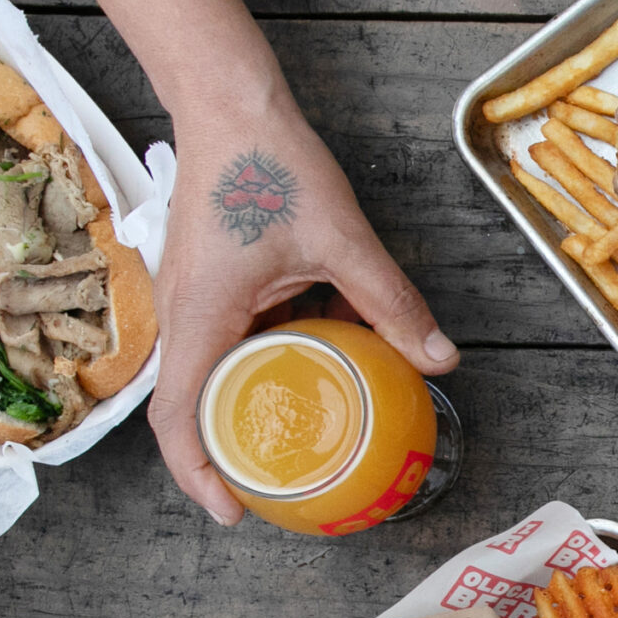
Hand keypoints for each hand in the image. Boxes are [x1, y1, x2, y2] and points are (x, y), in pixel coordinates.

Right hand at [148, 87, 455, 523]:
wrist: (230, 104)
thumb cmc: (269, 164)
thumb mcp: (342, 241)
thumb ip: (390, 303)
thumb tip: (440, 357)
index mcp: (202, 317)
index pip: (178, 420)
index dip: (198, 476)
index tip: (234, 513)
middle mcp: (186, 316)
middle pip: (196, 407)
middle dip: (236, 452)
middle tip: (287, 485)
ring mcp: (196, 300)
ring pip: (220, 371)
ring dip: (260, 402)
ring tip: (312, 434)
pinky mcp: (214, 283)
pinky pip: (236, 338)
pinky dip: (272, 359)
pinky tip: (323, 362)